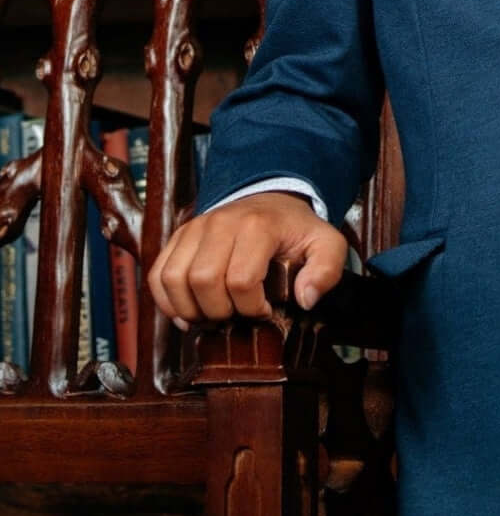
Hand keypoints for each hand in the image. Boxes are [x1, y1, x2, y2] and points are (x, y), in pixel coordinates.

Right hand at [148, 191, 347, 328]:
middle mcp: (220, 223)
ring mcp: (195, 228)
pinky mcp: (178, 237)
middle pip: (203, 282)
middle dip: (220, 311)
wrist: (271, 200)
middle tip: (237, 315)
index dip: (252, 308)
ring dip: (190, 309)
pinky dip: (167, 302)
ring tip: (214, 315)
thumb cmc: (295, 230)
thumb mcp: (326, 245)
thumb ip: (326, 270)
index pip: (241, 280)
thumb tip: (305, 299)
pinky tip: (189, 312)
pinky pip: (157, 275)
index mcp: (258, 226)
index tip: (265, 310)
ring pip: (174, 279)